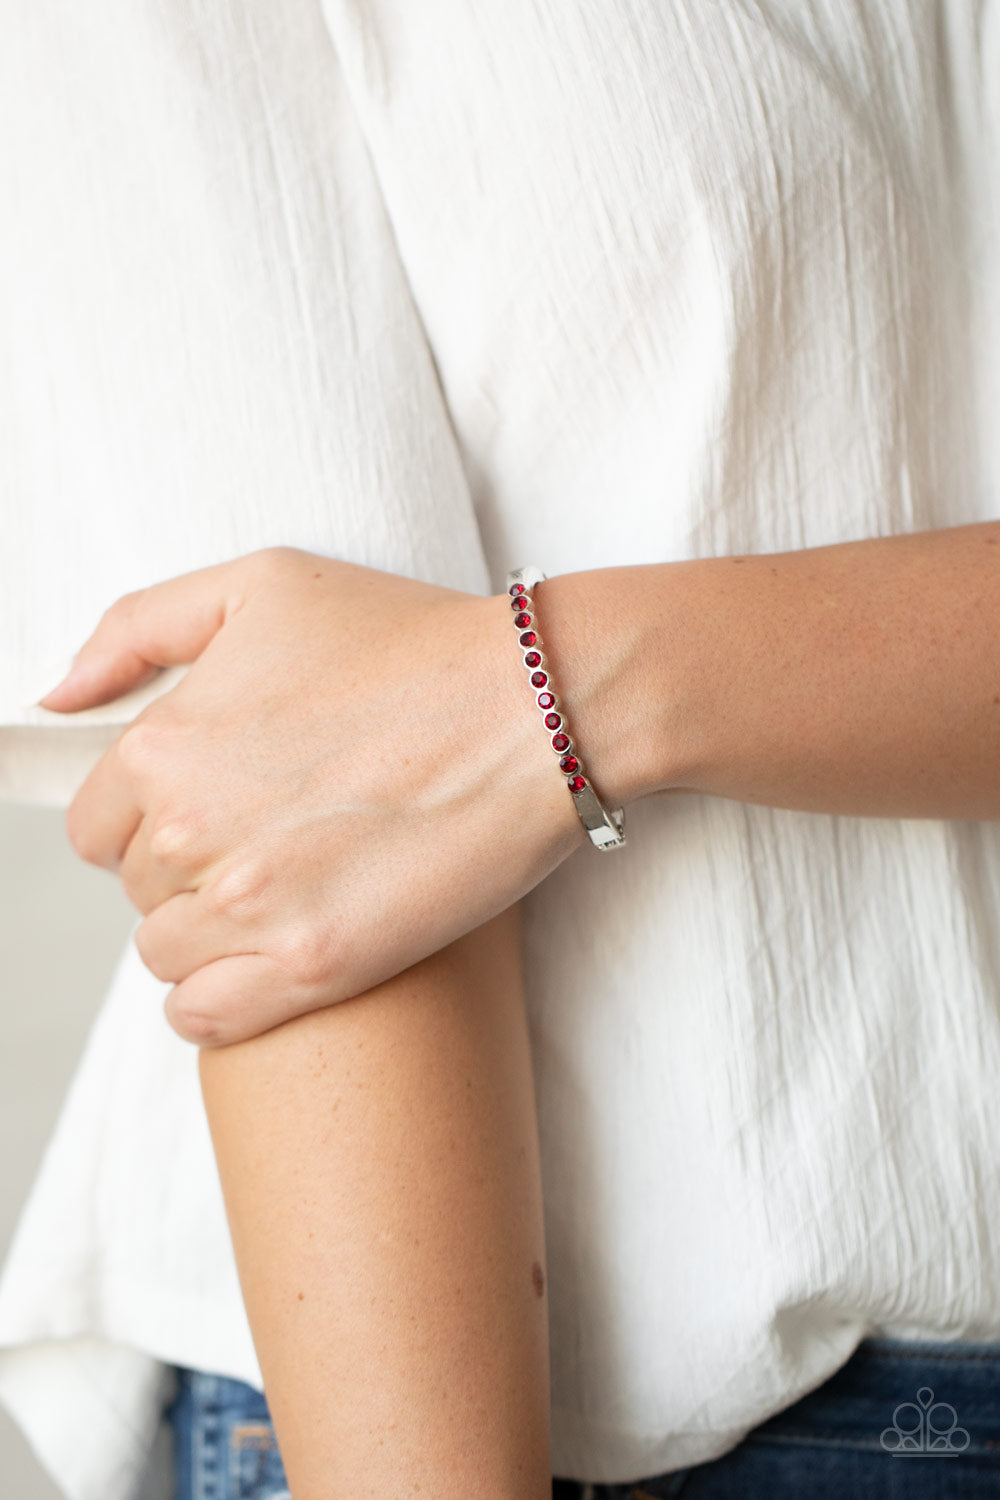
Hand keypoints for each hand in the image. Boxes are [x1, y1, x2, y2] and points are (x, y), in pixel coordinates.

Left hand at [40, 548, 583, 1043]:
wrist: (535, 708)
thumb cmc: (410, 640)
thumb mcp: (262, 585)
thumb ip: (137, 629)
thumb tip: (55, 697)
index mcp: (164, 747)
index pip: (98, 825)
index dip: (154, 815)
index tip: (219, 804)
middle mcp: (191, 835)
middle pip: (139, 888)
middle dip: (190, 867)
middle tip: (274, 836)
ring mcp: (251, 909)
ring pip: (166, 954)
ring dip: (209, 931)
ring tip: (284, 892)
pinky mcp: (315, 967)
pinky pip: (202, 1018)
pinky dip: (216, 1000)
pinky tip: (266, 959)